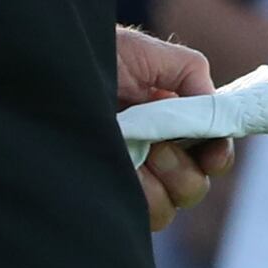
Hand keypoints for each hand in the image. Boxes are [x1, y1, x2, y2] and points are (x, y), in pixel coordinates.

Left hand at [115, 27, 233, 232]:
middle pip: (196, 186)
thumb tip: (213, 107)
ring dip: (164, 182)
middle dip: (186, 169)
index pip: (210, 152)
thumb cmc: (96, 57)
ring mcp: (128, 176)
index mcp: (170, 122)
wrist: (49, 73)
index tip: (213, 155)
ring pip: (170, 207)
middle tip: (161, 145)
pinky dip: (139, 195)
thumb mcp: (149, 53)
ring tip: (139, 153)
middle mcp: (153, 153)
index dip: (218, 155)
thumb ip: (191, 74)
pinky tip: (121, 167)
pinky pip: (138, 214)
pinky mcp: (104, 190)